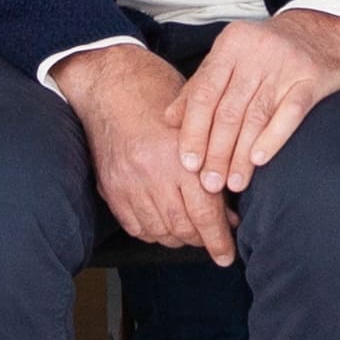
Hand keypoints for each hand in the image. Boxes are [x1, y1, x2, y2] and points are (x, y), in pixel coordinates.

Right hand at [54, 43, 234, 259]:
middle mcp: (150, 174)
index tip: (227, 255)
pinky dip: (153, 232)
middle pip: (181, 227)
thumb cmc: (160, 95)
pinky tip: (165, 225)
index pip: (203, 213)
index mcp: (177, 155)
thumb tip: (229, 211)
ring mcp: (127, 184)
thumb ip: (214, 165)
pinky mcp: (110, 188)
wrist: (111, 84)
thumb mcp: (197, 122)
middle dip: (201, 240)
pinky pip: (135, 226)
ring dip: (179, 238)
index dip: (218, 240)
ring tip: (193, 231)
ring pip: (159, 231)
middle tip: (216, 239)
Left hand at [176, 10, 339, 191]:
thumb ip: (199, 86)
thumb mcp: (230, 58)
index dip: (194, 131)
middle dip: (216, 151)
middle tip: (209, 184)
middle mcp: (256, 52)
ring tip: (233, 184)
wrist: (322, 31)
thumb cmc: (267, 52)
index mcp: (230, 45)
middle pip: (229, 110)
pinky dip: (273, 138)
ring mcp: (286, 65)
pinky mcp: (313, 78)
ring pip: (256, 116)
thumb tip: (169, 119)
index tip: (188, 163)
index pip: (204, 94)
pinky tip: (259, 161)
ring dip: (241, 155)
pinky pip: (290, 112)